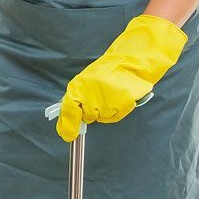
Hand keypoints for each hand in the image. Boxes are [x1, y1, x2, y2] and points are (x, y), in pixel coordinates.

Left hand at [56, 14, 185, 141]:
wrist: (131, 62)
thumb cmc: (107, 72)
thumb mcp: (85, 81)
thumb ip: (75, 100)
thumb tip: (67, 125)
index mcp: (78, 87)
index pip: (68, 110)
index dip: (68, 125)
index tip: (68, 136)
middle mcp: (91, 94)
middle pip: (88, 116)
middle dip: (92, 111)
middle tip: (100, 96)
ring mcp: (107, 100)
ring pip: (102, 117)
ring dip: (106, 110)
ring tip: (111, 93)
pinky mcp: (122, 104)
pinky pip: (115, 116)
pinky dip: (117, 110)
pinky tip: (120, 97)